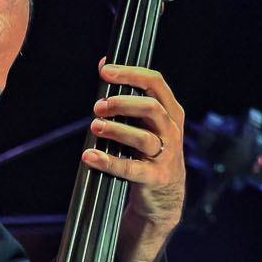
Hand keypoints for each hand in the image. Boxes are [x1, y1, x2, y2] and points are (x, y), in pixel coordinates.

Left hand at [86, 60, 186, 261]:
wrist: (162, 198)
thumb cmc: (147, 154)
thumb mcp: (143, 123)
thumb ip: (126, 97)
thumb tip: (103, 64)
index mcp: (170, 112)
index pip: (155, 83)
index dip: (130, 74)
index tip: (105, 71)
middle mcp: (171, 131)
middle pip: (151, 108)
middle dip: (122, 103)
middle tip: (98, 107)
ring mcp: (166, 156)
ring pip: (143, 138)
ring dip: (116, 129)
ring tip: (95, 127)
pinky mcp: (155, 178)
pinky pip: (132, 169)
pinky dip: (109, 162)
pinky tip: (90, 156)